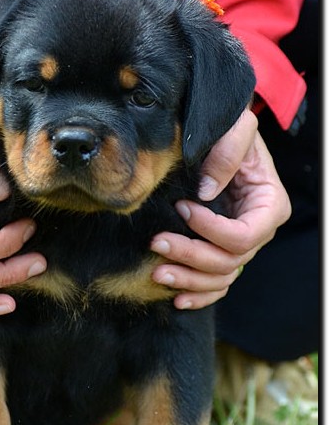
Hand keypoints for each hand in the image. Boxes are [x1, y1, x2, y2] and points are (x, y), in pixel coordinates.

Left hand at [150, 108, 290, 308]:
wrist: (219, 132)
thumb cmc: (230, 127)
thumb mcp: (236, 127)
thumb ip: (227, 152)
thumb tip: (206, 192)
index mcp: (269, 204)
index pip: (244, 235)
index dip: (212, 230)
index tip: (182, 208)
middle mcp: (259, 230)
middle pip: (229, 261)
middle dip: (191, 255)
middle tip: (157, 242)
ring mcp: (241, 245)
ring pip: (220, 278)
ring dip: (188, 279)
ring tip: (156, 272)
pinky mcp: (222, 250)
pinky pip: (216, 285)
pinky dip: (198, 294)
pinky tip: (176, 298)